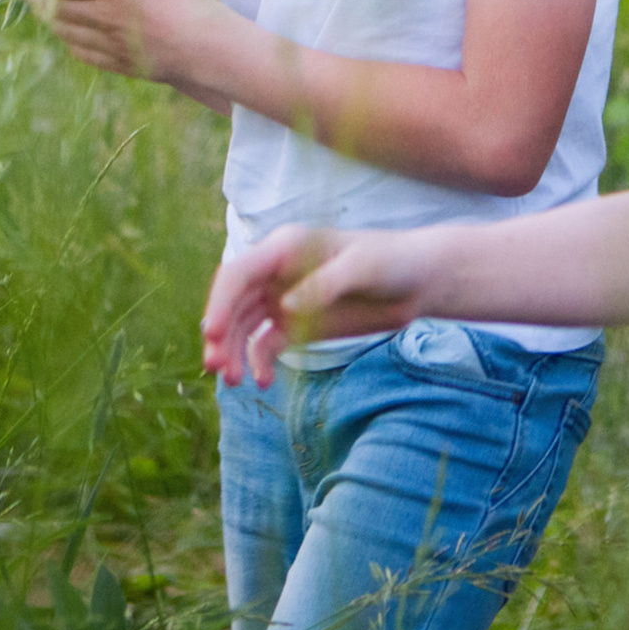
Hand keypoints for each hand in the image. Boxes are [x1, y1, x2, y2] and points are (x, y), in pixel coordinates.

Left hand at [14, 0, 220, 82]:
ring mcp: (109, 43)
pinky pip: (82, 52)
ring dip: (47, 18)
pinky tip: (67, 35)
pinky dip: (68, 41)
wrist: (206, 48)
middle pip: (57, 8)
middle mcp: (104, 16)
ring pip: (66, 31)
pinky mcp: (118, 63)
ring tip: (37, 8)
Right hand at [201, 225, 423, 387]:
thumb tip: (283, 308)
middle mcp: (277, 272)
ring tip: (233, 381)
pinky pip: (265, 344)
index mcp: (285, 248)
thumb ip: (323, 285)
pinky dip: (258, 362)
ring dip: (233, 351)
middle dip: (220, 333)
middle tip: (215, 367)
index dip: (220, 302)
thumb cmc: (390, 261)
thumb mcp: (360, 268)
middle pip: (234, 302)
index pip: (239, 273)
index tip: (211, 334)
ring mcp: (284, 298)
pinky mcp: (297, 323)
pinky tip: (264, 381)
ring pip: (243, 325)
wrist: (417, 281)